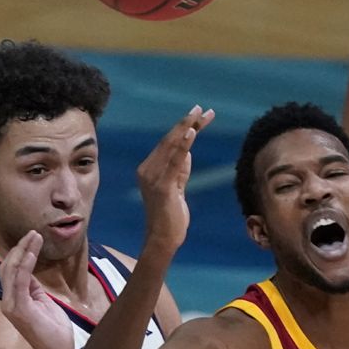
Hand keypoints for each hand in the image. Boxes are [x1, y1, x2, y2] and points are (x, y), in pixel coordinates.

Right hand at [0, 231, 73, 348]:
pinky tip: (33, 251)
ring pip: (11, 270)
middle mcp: (8, 301)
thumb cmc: (54, 330)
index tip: (31, 239)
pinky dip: (26, 263)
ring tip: (35, 236)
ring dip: (24, 250)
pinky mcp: (20, 307)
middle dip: (19, 248)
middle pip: (7, 267)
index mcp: (13, 300)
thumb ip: (33, 288)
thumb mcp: (43, 302)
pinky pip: (21, 280)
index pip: (10, 271)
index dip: (18, 254)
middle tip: (33, 233)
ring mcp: (12, 305)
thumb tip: (29, 272)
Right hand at [138, 105, 213, 251]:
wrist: (162, 239)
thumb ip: (180, 170)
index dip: (183, 127)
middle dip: (187, 122)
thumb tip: (187, 150)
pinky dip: (183, 145)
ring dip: (187, 128)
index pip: (168, 143)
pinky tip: (191, 132)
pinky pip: (174, 161)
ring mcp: (153, 177)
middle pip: (169, 140)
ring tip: (200, 115)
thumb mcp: (177, 188)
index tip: (199, 114)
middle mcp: (147, 169)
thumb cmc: (171, 217)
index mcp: (148, 168)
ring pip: (171, 146)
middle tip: (202, 108)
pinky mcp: (162, 186)